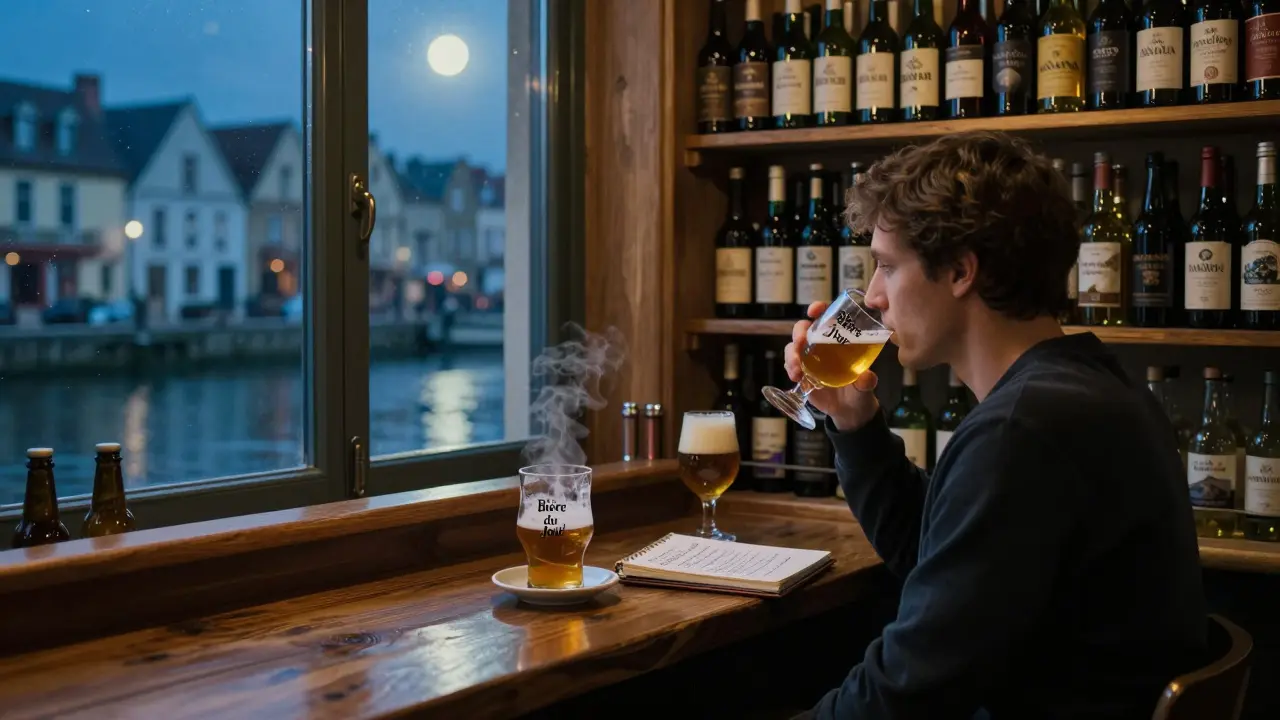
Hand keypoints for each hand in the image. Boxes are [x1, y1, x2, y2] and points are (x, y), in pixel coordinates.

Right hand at [784, 301, 880, 431]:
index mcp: (838, 339)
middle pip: (803, 329)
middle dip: (799, 332)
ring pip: (792, 347)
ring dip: (791, 355)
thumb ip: (867, 381)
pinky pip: (790, 365)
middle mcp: (820, 345)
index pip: (826, 317)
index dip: (818, 309)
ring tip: (797, 370)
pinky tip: (796, 378)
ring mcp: (809, 358)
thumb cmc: (860, 390)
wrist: (849, 410)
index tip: (814, 311)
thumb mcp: (866, 385)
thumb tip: (866, 378)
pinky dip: (790, 369)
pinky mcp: (801, 373)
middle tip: (801, 342)